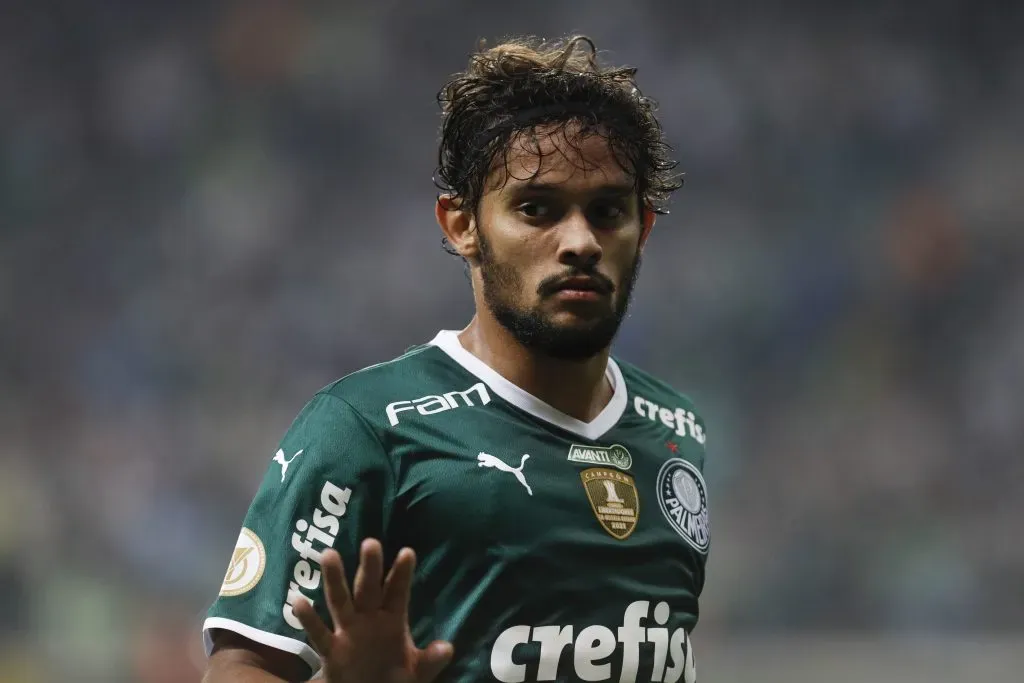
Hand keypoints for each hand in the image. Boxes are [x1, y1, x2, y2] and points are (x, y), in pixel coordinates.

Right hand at [292, 539, 453, 682]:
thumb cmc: (394, 677)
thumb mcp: (417, 671)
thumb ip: (430, 660)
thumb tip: (447, 648)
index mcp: (393, 619)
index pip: (397, 592)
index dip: (402, 574)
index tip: (407, 552)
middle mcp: (369, 619)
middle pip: (368, 588)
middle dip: (370, 567)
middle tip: (371, 543)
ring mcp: (348, 631)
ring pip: (340, 601)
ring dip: (335, 580)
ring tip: (329, 555)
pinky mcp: (331, 651)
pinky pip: (320, 634)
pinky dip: (309, 619)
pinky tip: (298, 601)